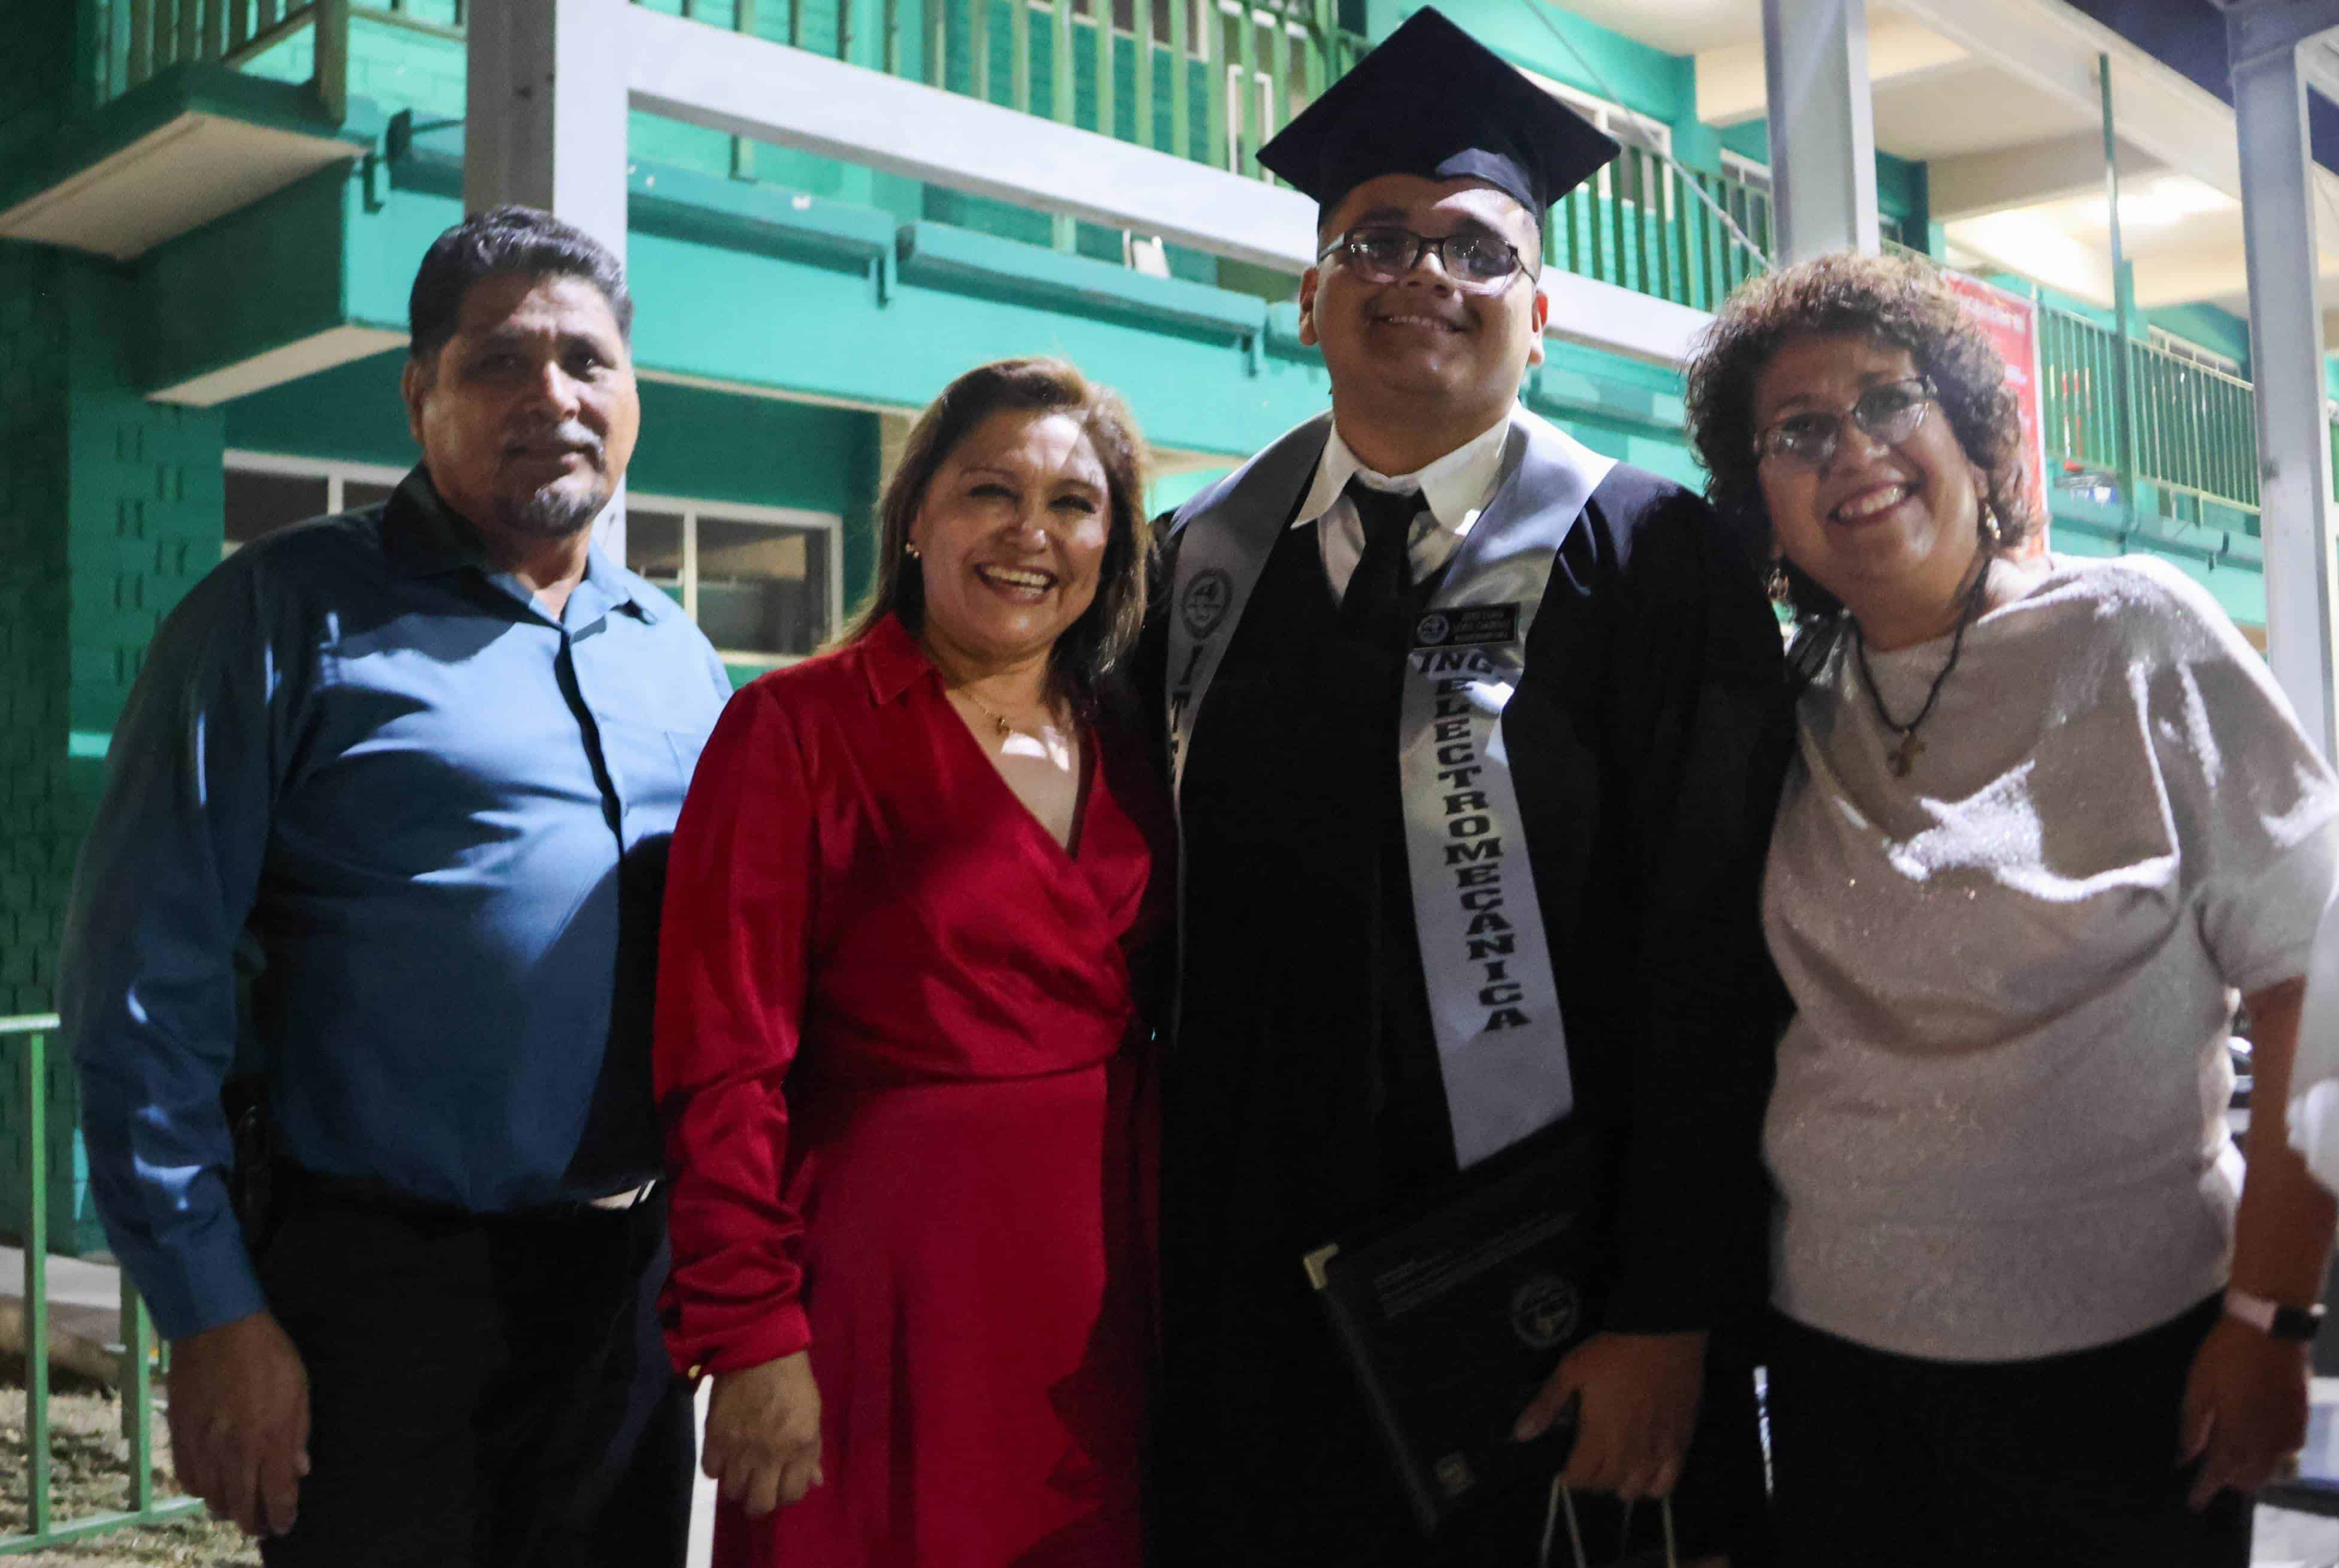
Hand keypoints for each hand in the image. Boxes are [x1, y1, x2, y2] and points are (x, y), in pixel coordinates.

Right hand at [166, 1311, 310, 1536]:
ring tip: (238, 1509)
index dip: (282, 1516)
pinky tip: (211, 1487)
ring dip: (228, 1509)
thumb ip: (298, 1434)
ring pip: (213, 1498)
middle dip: (255, 1522)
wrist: (217, 1328)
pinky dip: (201, 1491)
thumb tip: (300, 1470)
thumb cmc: (267, 1354)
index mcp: (270, 1439)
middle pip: (243, 1505)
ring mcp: (205, 1446)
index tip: (285, 1525)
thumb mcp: (298, 1390)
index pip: (277, 1495)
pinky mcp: (180, 1437)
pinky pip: (188, 1479)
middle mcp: (236, 1451)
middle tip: (262, 1527)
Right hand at [704, 1351, 823, 1515]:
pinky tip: (726, 1456)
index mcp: (799, 1446)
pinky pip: (710, 1472)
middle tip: (760, 1488)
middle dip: (760, 1502)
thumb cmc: (793, 1380)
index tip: (784, 1485)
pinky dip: (718, 1468)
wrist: (758, 1347)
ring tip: (743, 1471)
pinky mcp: (714, 1436)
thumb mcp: (813, 1415)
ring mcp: (739, 1447)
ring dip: (738, 1486)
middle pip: (759, 1505)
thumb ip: (812, 1452)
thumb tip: (814, 1482)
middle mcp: (769, 1454)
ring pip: (732, 1493)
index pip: (792, 1495)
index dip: (788, 1495)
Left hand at [1514, 1331, 1705, 1501]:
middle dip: (1590, 1478)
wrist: (1663, 1335)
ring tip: (1612, 1466)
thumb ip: (1546, 1404)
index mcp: (1598, 1437)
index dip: (1568, 1475)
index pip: (1578, 1478)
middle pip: (1603, 1485)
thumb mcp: (1571, 1370)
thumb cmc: (1614, 1352)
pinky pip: (1665, 1484)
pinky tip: (1645, 1473)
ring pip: (1633, 1490)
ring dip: (1618, 1484)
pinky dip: (1652, 1486)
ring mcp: (1656, 1452)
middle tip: (1586, 1461)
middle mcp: (1627, 1453)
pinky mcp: (1680, 1445)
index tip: (1566, 1464)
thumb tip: (1521, 1433)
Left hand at [2180, 1315, 2311, 1508]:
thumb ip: (2193, 1426)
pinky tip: (2259, 1445)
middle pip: (2250, 1478)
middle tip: (2210, 1473)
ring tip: (2232, 1459)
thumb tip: (2184, 1458)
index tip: (2193, 1503)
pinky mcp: (2302, 1421)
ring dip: (2252, 1471)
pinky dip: (2272, 1457)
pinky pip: (2288, 1453)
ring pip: (2272, 1470)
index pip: (2219, 1472)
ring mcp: (2290, 1433)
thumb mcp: (2199, 1386)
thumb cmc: (2226, 1354)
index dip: (2205, 1490)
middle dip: (2230, 1480)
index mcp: (2237, 1432)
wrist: (2270, 1329)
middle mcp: (2268, 1441)